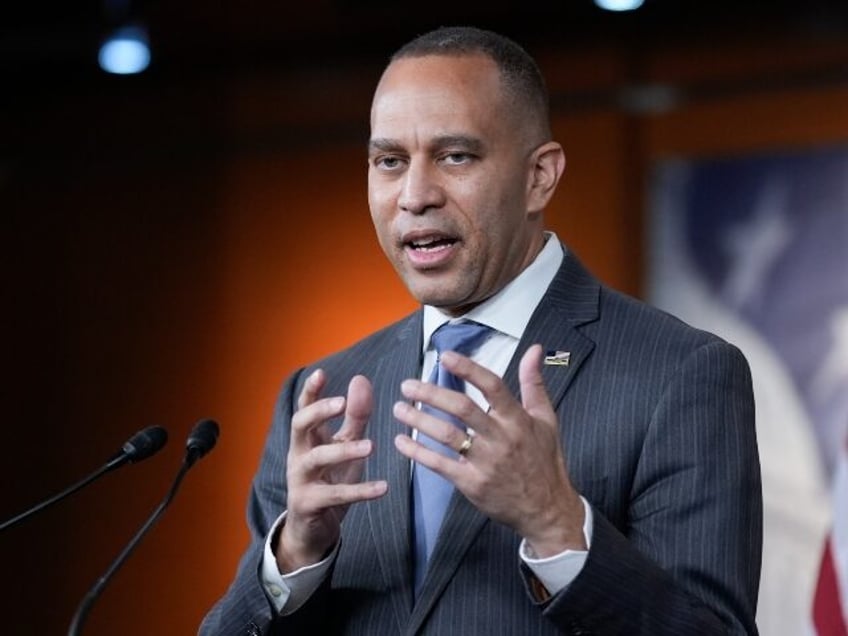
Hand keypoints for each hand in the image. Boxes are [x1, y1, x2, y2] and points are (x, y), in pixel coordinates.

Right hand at [277, 370, 387, 572]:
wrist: (312, 529)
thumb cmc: (329, 480)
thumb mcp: (344, 445)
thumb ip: (354, 415)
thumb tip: (361, 379)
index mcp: (307, 438)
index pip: (304, 408)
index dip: (311, 391)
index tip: (321, 373)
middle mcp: (299, 455)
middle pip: (299, 426)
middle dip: (318, 412)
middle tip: (340, 403)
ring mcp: (300, 480)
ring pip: (316, 460)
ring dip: (343, 450)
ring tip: (371, 446)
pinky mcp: (309, 504)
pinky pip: (335, 496)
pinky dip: (360, 490)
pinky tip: (383, 487)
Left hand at [393, 344, 585, 556]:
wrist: (547, 510)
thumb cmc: (544, 460)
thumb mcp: (546, 419)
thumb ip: (534, 382)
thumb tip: (535, 350)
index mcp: (517, 419)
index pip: (492, 386)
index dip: (468, 369)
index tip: (445, 357)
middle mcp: (501, 438)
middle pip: (462, 408)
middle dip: (431, 393)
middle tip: (407, 385)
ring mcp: (486, 462)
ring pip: (447, 435)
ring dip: (419, 420)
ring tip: (399, 408)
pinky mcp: (473, 484)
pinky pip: (440, 465)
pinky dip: (418, 452)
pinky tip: (401, 442)